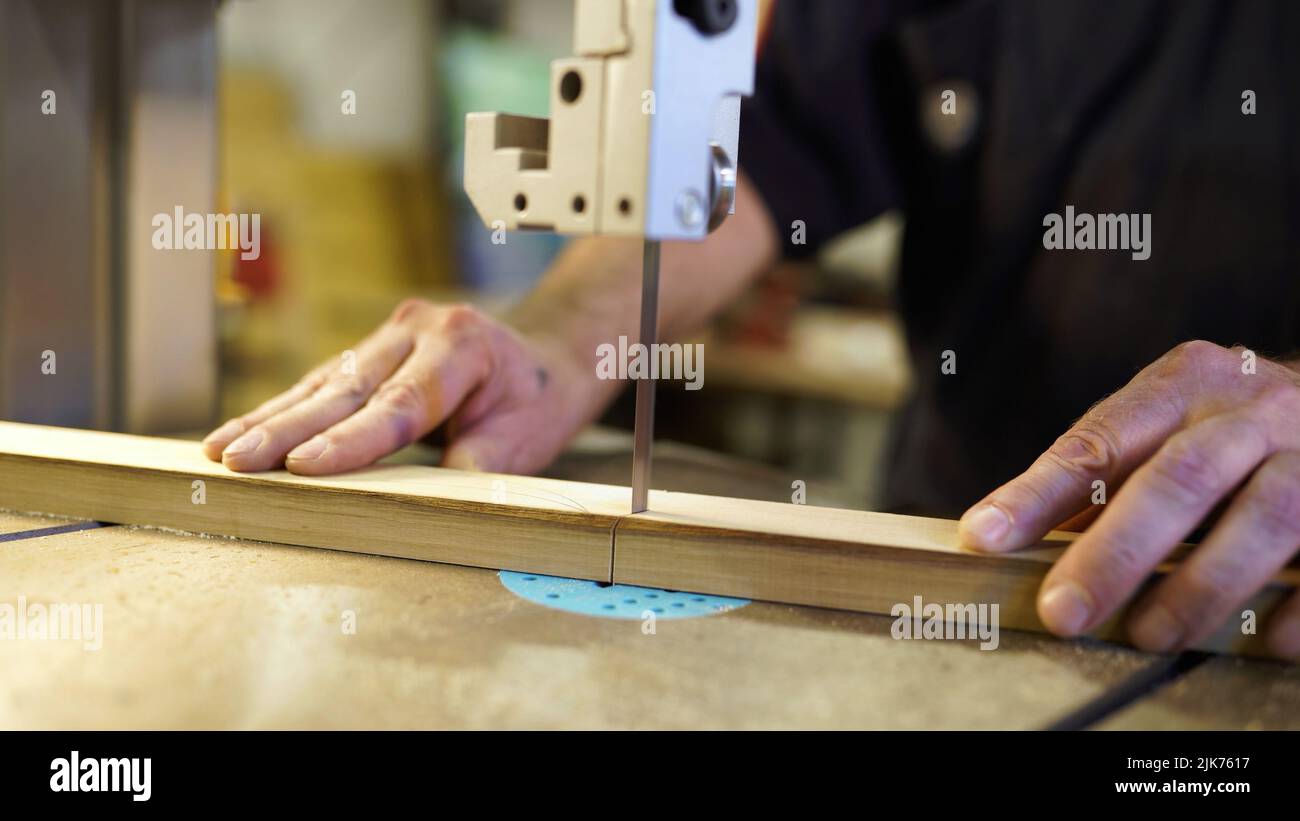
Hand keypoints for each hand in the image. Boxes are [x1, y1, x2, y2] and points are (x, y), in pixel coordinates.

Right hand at [202, 299, 596, 475]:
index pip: (399, 401)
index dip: (350, 438)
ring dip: (269, 420)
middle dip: (287, 429)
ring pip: (322, 383)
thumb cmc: (535, 401)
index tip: (304, 467)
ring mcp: (389, 336)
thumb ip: (481, 463)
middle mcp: (417, 330)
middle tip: (236, 460)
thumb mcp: (526, 437)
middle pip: (347, 388)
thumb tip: (432, 501)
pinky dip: (282, 412)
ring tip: (220, 452)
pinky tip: (240, 436)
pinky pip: (322, 385)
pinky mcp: (368, 352)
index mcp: (461, 344)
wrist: (542, 359)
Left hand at [958, 340, 1299, 658]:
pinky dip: (1297, 606)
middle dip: (1116, 552)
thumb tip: (1010, 537)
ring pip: (1265, 518)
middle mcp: (1254, 409)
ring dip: (1201, 586)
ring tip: (1148, 635)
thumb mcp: (1166, 426)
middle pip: (1181, 478)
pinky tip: (1264, 641)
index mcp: (1185, 382)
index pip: (1100, 440)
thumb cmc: (1226, 426)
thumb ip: (1103, 475)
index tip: (986, 537)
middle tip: (1064, 612)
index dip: (1039, 493)